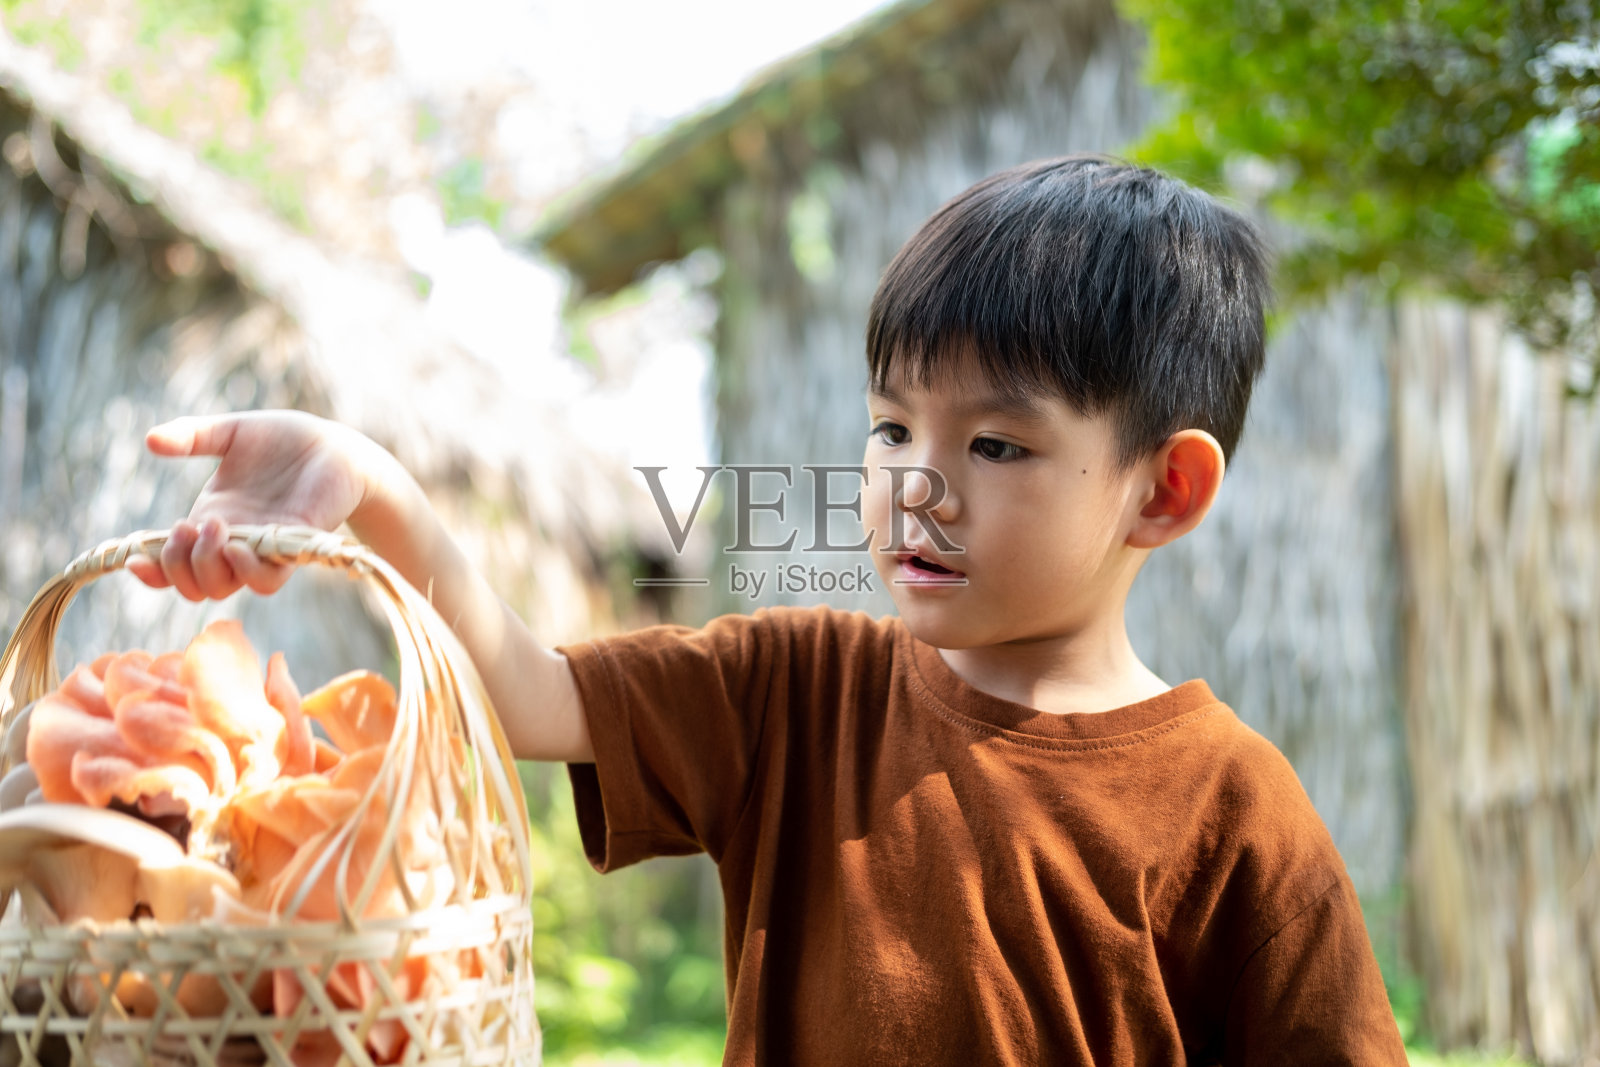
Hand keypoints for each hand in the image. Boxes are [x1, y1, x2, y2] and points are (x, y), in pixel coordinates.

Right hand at [129, 411, 390, 600]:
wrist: (336, 447)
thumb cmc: (285, 442)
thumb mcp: (231, 433)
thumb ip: (192, 436)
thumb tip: (150, 440)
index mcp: (210, 520)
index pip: (171, 564)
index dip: (150, 570)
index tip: (133, 557)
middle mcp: (231, 542)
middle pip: (191, 584)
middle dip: (175, 565)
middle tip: (185, 529)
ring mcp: (261, 549)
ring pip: (222, 587)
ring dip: (206, 566)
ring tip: (214, 526)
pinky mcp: (292, 549)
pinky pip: (265, 581)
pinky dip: (246, 570)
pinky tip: (237, 545)